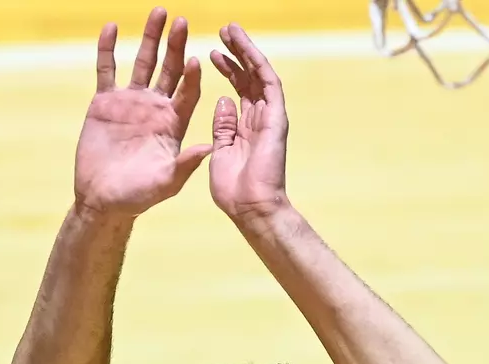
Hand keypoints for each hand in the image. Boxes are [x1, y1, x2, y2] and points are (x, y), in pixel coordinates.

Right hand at [74, 8, 211, 217]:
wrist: (103, 200)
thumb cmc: (137, 196)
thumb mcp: (166, 183)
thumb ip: (185, 165)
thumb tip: (210, 148)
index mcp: (174, 122)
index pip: (188, 92)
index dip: (192, 76)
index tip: (196, 59)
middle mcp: (155, 107)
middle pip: (169, 69)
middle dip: (175, 45)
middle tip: (181, 21)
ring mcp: (130, 102)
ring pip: (143, 62)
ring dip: (150, 38)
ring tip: (158, 12)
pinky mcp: (105, 102)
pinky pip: (107, 70)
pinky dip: (108, 50)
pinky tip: (111, 28)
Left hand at [208, 25, 290, 224]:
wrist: (251, 208)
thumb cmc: (233, 191)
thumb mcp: (219, 152)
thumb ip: (223, 127)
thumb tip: (224, 101)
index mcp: (244, 127)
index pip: (238, 90)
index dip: (227, 71)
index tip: (213, 55)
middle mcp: (258, 118)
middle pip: (249, 77)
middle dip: (236, 53)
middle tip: (223, 32)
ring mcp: (269, 116)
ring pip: (258, 74)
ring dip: (245, 51)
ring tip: (231, 30)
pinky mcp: (276, 117)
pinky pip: (268, 83)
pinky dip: (256, 63)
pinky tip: (244, 47)